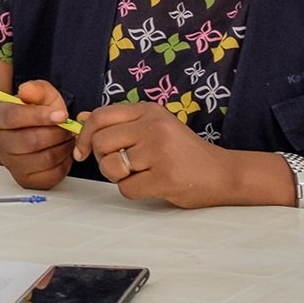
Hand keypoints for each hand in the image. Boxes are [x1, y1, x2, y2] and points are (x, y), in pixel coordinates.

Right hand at [0, 80, 74, 189]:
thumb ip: (35, 89)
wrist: (25, 134)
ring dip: (63, 147)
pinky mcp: (26, 180)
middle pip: (30, 141)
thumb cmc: (33, 114)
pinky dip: (65, 163)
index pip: (13, 117)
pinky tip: (63, 152)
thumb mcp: (37, 95)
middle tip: (68, 127)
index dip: (40, 116)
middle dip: (57, 133)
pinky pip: (51, 175)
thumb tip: (26, 91)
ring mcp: (11, 164)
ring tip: (67, 138)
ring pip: (44, 159)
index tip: (62, 114)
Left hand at [73, 102, 237, 208]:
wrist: (221, 173)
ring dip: (119, 177)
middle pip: (101, 143)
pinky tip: (152, 185)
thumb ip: (119, 123)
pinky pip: (126, 189)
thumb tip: (81, 118)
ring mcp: (160, 151)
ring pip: (111, 167)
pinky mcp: (165, 176)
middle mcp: (154, 126)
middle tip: (122, 166)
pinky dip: (134, 191)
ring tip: (141, 174)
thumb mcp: (153, 128)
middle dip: (104, 160)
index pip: (100, 116)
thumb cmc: (183, 153)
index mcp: (149, 111)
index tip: (82, 151)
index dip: (84, 136)